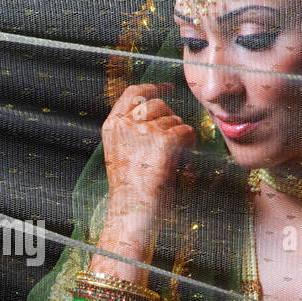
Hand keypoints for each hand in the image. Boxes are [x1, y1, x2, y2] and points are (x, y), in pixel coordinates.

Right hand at [100, 83, 195, 234]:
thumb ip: (132, 132)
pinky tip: (183, 160)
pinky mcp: (163, 141)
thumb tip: (158, 113)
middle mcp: (125, 125)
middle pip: (157, 104)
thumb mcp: (122, 155)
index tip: (167, 87)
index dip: (152, 86)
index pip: (132, 93)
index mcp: (112, 127)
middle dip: (170, 118)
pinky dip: (190, 143)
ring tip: (174, 159)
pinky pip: (186, 130)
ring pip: (173, 119)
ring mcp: (144, 131)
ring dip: (179, 135)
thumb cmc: (130, 192)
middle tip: (174, 139)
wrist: (132, 214)